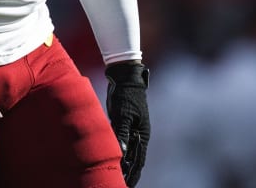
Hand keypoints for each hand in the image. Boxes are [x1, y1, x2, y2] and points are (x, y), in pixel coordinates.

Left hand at [105, 62, 149, 186]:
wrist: (125, 78)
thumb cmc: (126, 96)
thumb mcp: (124, 115)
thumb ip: (122, 134)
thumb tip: (122, 153)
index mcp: (142, 134)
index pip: (138, 160)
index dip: (133, 174)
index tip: (127, 185)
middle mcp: (138, 134)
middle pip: (134, 158)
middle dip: (129, 173)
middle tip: (121, 184)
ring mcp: (131, 129)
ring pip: (127, 151)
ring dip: (124, 164)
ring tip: (117, 176)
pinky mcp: (123, 123)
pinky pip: (121, 142)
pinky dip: (118, 152)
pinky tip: (113, 159)